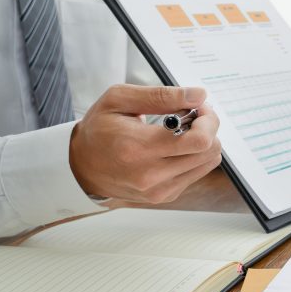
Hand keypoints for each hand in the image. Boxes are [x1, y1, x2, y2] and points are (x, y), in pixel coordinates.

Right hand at [69, 85, 221, 203]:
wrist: (81, 166)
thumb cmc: (99, 129)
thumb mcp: (119, 99)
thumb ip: (161, 95)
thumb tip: (199, 95)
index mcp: (139, 148)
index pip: (199, 140)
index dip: (209, 120)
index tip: (200, 107)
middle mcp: (151, 175)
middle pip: (209, 151)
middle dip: (209, 127)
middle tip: (193, 115)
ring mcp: (160, 190)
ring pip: (208, 162)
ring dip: (204, 141)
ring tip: (184, 130)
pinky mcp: (165, 196)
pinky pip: (198, 172)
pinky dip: (195, 155)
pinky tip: (176, 146)